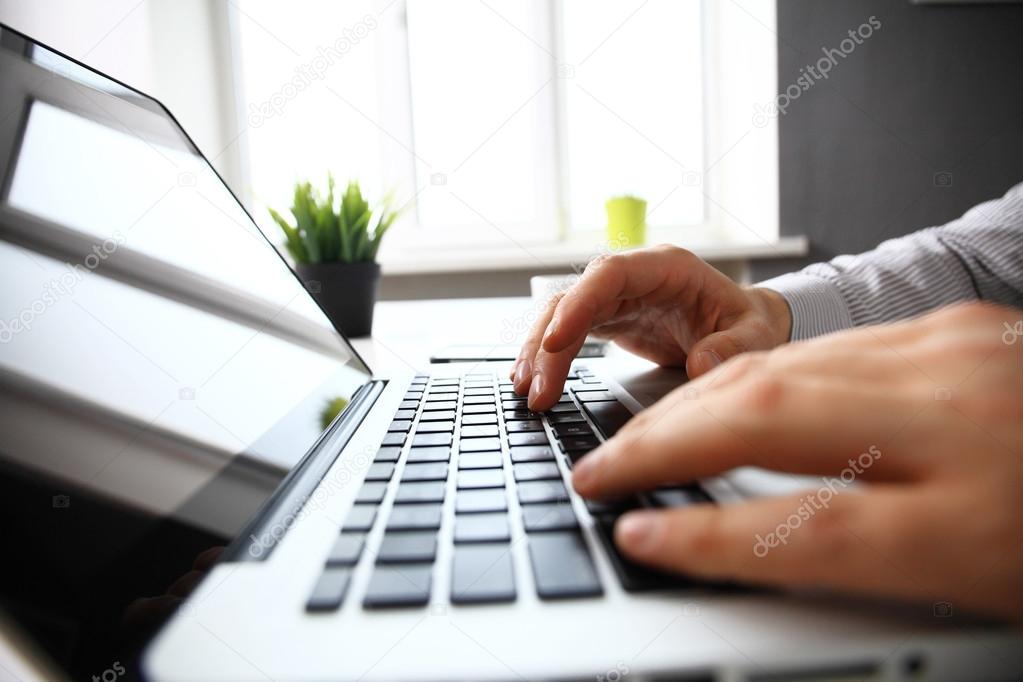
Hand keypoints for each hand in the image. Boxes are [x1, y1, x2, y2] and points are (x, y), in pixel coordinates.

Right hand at [511, 245, 791, 410]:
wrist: (746, 324)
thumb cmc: (750, 322)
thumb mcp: (756, 336)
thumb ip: (733, 348)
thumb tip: (701, 365)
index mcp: (666, 267)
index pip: (608, 274)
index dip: (577, 304)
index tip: (554, 343)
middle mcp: (633, 277)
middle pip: (573, 297)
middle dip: (547, 343)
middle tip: (537, 390)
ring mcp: (617, 297)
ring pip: (561, 315)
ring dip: (539, 353)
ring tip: (528, 393)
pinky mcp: (609, 319)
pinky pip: (567, 333)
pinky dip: (548, 358)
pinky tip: (534, 382)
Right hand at [571, 303, 1022, 620]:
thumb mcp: (983, 594)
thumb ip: (859, 567)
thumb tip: (745, 548)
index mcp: (980, 524)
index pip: (800, 531)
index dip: (700, 536)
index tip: (635, 534)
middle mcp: (963, 422)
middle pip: (771, 417)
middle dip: (666, 442)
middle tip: (603, 464)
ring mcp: (961, 355)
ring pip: (790, 366)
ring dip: (701, 400)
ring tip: (647, 431)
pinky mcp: (961, 326)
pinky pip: (836, 346)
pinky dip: (764, 373)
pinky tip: (733, 393)